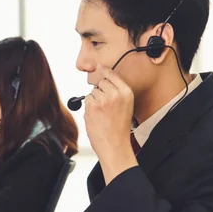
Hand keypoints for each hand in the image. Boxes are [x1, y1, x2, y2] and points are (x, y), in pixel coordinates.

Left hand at [84, 64, 136, 183]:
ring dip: (93, 101)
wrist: (115, 145)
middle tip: (105, 107)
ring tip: (102, 115)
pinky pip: (86, 100)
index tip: (99, 67)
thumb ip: (116, 93)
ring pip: (92, 92)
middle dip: (99, 92)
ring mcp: (103, 99)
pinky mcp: (92, 106)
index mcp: (126, 93)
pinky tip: (96, 118)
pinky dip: (88, 108)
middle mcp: (116, 93)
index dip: (104, 71)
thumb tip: (102, 81)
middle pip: (100, 83)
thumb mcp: (125, 107)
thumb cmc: (119, 129)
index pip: (112, 74)